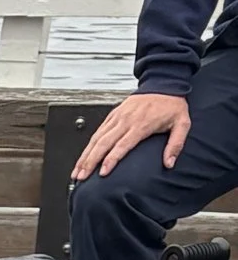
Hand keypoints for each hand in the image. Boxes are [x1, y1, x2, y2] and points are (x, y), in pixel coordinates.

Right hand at [76, 91, 190, 180]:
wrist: (164, 82)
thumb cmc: (172, 105)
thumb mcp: (182, 123)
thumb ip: (176, 145)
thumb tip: (169, 163)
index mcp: (141, 124)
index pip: (122, 145)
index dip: (111, 159)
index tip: (102, 173)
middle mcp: (126, 120)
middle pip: (103, 143)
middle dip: (90, 161)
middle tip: (81, 177)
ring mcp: (117, 117)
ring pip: (96, 138)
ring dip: (85, 156)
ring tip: (77, 172)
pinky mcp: (113, 115)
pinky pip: (97, 132)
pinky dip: (88, 146)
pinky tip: (82, 158)